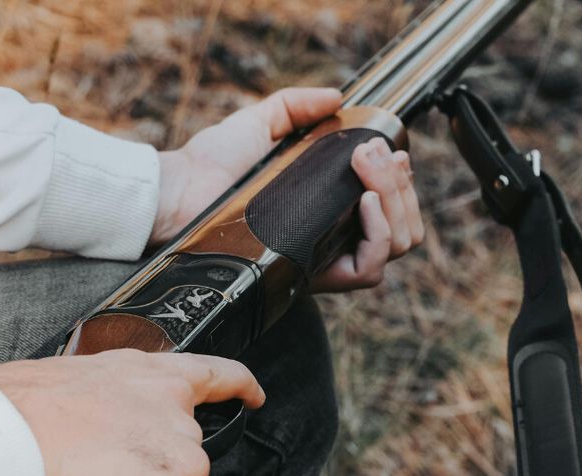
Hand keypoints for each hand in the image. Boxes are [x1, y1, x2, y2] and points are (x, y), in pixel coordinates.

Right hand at [0, 350, 264, 475]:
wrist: (1, 435)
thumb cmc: (4, 412)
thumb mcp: (51, 385)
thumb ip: (75, 397)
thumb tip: (58, 423)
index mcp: (134, 370)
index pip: (206, 370)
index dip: (237, 384)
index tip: (252, 395)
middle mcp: (166, 397)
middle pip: (188, 443)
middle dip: (163, 468)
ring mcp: (178, 436)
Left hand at [155, 87, 423, 292]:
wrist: (179, 191)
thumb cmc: (209, 165)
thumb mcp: (259, 124)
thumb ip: (295, 106)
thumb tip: (338, 97)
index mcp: (324, 212)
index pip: (389, 212)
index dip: (401, 184)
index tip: (391, 151)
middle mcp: (329, 241)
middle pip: (401, 230)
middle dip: (401, 187)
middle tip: (376, 154)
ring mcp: (322, 260)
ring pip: (394, 246)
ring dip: (395, 201)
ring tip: (369, 169)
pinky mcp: (309, 273)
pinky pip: (367, 269)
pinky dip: (379, 231)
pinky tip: (364, 198)